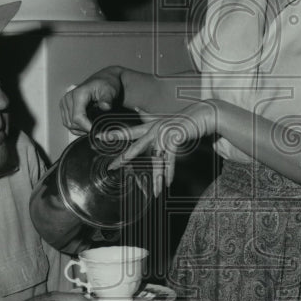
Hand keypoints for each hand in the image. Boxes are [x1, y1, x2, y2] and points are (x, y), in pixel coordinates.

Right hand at [60, 68, 123, 133]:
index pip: (77, 117)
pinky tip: (86, 125)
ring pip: (69, 125)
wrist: (102, 81)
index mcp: (78, 94)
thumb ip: (107, 99)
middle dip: (85, 129)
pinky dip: (76, 127)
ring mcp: (65, 103)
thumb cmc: (105, 85)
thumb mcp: (110, 90)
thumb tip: (105, 107)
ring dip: (80, 129)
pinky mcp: (64, 107)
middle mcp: (68, 98)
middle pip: (72, 123)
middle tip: (98, 129)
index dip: (87, 127)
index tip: (97, 131)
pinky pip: (67, 123)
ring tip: (92, 126)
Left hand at [105, 101, 220, 195]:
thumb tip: (137, 108)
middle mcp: (155, 130)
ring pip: (156, 159)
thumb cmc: (181, 119)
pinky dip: (169, 172)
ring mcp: (165, 134)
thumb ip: (148, 115)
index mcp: (150, 126)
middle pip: (136, 146)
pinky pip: (170, 160)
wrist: (203, 114)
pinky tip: (167, 183)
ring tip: (154, 191)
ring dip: (156, 177)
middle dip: (124, 158)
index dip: (113, 134)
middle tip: (112, 166)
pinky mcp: (176, 138)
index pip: (128, 132)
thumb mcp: (163, 119)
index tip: (98, 137)